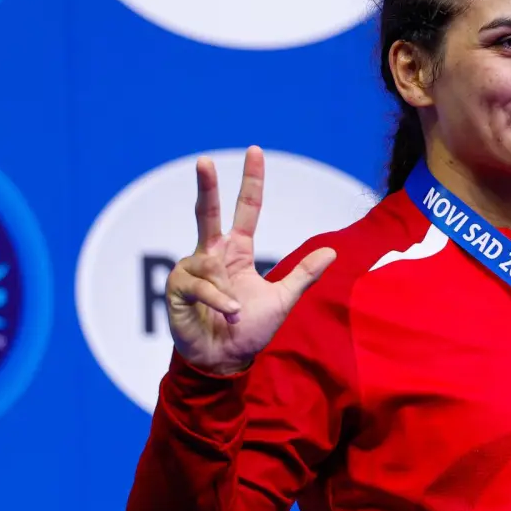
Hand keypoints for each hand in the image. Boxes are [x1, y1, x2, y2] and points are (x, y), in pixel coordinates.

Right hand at [165, 146, 335, 374]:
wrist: (225, 359)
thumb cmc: (250, 329)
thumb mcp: (284, 299)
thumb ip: (303, 274)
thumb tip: (332, 251)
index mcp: (237, 251)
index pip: (246, 210)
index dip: (251, 182)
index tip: (255, 151)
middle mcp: (212, 254)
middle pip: (208, 213)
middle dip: (206, 186)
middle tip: (204, 160)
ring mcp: (192, 269)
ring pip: (209, 262)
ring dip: (226, 292)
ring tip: (235, 313)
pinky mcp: (178, 288)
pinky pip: (201, 285)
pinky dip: (218, 300)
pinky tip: (228, 314)